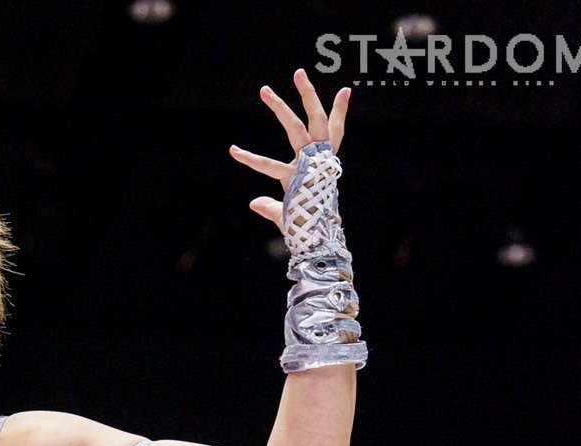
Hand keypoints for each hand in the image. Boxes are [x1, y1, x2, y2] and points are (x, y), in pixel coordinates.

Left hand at [229, 68, 350, 229]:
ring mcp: (308, 165)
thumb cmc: (306, 224)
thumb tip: (253, 204)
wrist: (316, 238)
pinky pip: (270, 166)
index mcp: (324, 162)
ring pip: (296, 129)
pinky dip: (251, 160)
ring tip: (265, 90)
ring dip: (281, 108)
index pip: (335, 132)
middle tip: (298, 72)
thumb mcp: (288, 209)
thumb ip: (270, 205)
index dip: (340, 111)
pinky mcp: (295, 178)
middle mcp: (319, 159)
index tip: (345, 90)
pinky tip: (234, 150)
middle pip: (316, 120)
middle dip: (308, 95)